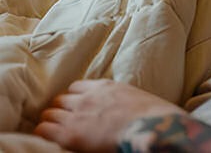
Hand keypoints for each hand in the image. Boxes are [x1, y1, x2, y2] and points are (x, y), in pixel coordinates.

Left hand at [34, 79, 184, 152]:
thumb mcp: (139, 99)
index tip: (77, 106)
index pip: (77, 87)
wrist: (152, 127)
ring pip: (50, 113)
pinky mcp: (70, 133)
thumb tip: (128, 108)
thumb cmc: (154, 117)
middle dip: (61, 108)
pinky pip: (44, 129)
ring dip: (51, 120)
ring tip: (53, 129)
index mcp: (105, 87)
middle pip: (61, 99)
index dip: (75, 97)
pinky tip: (47, 137)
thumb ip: (124, 99)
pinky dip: (43, 132)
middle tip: (63, 119)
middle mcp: (88, 97)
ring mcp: (77, 114)